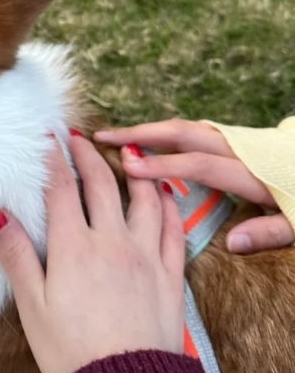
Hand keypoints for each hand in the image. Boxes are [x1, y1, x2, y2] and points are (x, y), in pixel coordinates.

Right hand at [0, 135, 184, 372]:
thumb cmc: (71, 354)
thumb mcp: (32, 306)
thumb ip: (16, 255)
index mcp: (74, 247)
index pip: (61, 188)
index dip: (53, 158)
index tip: (48, 136)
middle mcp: (113, 242)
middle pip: (101, 184)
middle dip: (88, 155)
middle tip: (78, 138)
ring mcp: (146, 257)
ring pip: (143, 199)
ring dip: (133, 171)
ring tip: (127, 154)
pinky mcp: (171, 277)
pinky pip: (174, 229)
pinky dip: (167, 204)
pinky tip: (162, 195)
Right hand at [94, 119, 294, 253]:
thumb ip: (269, 232)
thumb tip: (233, 243)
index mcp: (252, 172)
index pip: (198, 165)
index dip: (162, 165)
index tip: (127, 165)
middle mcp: (238, 149)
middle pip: (183, 134)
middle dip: (141, 134)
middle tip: (102, 139)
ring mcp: (236, 140)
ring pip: (185, 129)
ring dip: (149, 131)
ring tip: (115, 138)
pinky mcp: (235, 140)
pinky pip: (193, 132)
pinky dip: (165, 134)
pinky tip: (145, 144)